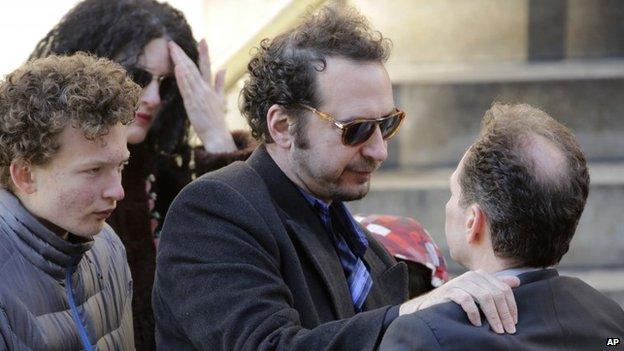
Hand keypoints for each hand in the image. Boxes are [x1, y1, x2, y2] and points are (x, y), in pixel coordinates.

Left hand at [168, 39, 236, 152]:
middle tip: (173, 43)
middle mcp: (205, 89)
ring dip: (180, 62)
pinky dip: (183, 78)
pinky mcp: (193, 104)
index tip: (202, 39)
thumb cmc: (217, 119)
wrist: (217, 136)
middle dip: (183, 55)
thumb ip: (220, 83)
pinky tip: (179, 68)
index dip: (204, 53)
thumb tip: (223, 68)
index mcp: (210, 88)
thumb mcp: (220, 99)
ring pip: (189, 76)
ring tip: (172, 51)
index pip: (206, 67)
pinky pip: (187, 88)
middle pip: (194, 68)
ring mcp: (199, 96)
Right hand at [399, 269, 518, 333]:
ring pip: (484, 297)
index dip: (511, 307)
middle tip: (508, 330)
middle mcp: (472, 276)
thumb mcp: (478, 291)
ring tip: (497, 330)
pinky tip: (478, 324)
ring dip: (493, 316)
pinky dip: (474, 313)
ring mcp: (460, 282)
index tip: (514, 322)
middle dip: (504, 314)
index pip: (504, 289)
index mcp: (481, 275)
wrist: (431, 303)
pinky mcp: (449, 291)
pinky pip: (466, 300)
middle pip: (496, 294)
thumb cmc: (457, 299)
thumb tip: (517, 281)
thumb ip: (495, 286)